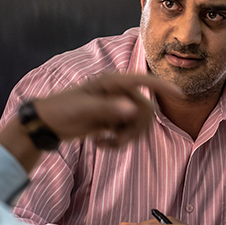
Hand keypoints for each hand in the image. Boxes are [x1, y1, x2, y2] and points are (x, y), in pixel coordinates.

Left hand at [0, 73, 178, 170]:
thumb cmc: (60, 110)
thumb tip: (133, 110)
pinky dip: (118, 142)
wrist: (46, 125)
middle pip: (145, 110)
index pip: (142, 81)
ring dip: (127, 138)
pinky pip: (127, 133)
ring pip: (138, 124)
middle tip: (117, 139)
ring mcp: (114, 107)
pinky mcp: (110, 121)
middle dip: (135, 128)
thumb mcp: (84, 109)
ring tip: (107, 143)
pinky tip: (100, 143)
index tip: (179, 95)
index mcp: (111, 82)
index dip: (162, 86)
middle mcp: (116, 93)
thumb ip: (109, 109)